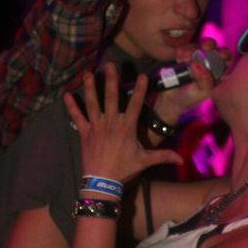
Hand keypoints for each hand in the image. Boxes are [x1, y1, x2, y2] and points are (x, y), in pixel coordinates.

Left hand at [63, 63, 181, 183]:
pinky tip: (66, 94)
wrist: (102, 182)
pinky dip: (71, 106)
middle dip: (110, 80)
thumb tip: (182, 160)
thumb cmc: (124, 170)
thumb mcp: (145, 161)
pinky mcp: (84, 133)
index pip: (136, 104)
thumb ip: (163, 156)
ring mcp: (96, 126)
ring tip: (87, 73)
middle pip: (111, 97)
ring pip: (92, 103)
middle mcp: (111, 122)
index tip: (142, 75)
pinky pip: (77, 117)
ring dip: (89, 87)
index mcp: (127, 127)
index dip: (140, 89)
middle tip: (110, 64)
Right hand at [152, 37, 230, 126]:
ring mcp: (194, 57)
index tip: (219, 53)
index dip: (224, 54)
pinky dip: (181, 51)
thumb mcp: (202, 92)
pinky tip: (179, 59)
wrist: (170, 99)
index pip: (225, 59)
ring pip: (197, 45)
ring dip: (192, 49)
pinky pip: (183, 48)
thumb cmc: (190, 97)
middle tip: (204, 47)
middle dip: (209, 45)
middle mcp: (207, 62)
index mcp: (217, 72)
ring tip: (184, 59)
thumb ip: (204, 80)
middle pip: (212, 47)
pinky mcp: (182, 56)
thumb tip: (198, 65)